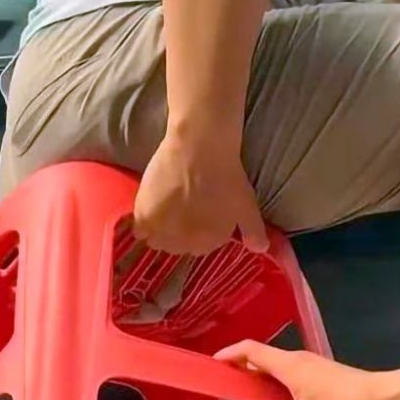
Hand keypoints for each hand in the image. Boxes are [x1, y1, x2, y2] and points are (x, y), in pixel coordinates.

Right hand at [133, 130, 267, 256]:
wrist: (200, 148)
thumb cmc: (227, 176)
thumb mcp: (247, 205)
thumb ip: (254, 231)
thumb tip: (259, 251)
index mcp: (209, 242)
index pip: (198, 249)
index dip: (196, 233)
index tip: (196, 218)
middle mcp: (185, 243)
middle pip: (176, 247)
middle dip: (178, 234)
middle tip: (179, 213)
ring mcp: (163, 231)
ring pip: (157, 241)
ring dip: (159, 231)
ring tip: (163, 212)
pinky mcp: (144, 215)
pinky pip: (139, 231)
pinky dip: (143, 225)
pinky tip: (149, 211)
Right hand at [214, 341, 390, 399]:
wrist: (382, 398)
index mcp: (289, 366)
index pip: (250, 350)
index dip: (228, 354)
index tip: (211, 365)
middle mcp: (295, 359)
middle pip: (258, 355)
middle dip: (238, 367)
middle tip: (221, 386)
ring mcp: (307, 363)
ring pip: (273, 364)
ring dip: (255, 375)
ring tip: (241, 397)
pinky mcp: (316, 371)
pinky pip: (285, 371)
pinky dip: (271, 381)